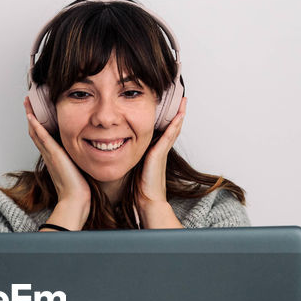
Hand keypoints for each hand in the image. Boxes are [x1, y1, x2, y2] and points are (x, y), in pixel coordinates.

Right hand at [24, 97, 90, 212]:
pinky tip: (32, 117)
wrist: (75, 199)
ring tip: (28, 102)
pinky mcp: (54, 155)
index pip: (42, 137)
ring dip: (31, 116)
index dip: (37, 123)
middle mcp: (48, 154)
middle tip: (28, 101)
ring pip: (36, 132)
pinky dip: (36, 127)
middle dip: (31, 115)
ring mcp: (49, 154)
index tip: (35, 111)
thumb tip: (85, 152)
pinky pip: (42, 138)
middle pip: (35, 131)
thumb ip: (76, 159)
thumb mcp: (77, 168)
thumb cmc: (78, 188)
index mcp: (53, 157)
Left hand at [137, 96, 186, 225]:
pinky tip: (178, 115)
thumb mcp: (135, 168)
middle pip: (172, 127)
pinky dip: (174, 125)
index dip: (168, 120)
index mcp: (155, 153)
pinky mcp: (160, 154)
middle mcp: (160, 150)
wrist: (147, 201)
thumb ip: (132, 158)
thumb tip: (117, 151)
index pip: (163, 132)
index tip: (170, 108)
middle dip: (176, 113)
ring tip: (183, 102)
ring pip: (173, 129)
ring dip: (179, 115)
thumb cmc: (140, 189)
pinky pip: (169, 136)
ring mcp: (162, 152)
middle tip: (181, 99)